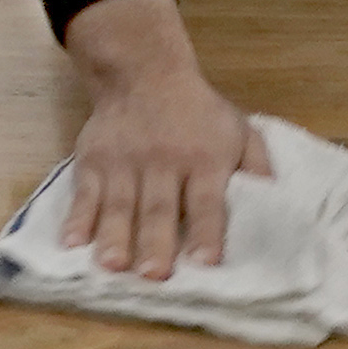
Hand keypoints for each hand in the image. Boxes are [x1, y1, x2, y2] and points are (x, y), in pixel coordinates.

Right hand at [56, 0, 272, 275]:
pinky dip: (77, 219)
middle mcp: (163, 161)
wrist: (144, 72)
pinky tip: (72, 244)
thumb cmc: (198, 113)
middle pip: (159, 207)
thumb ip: (256, 167)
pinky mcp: (93, 160)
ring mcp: (124, 162)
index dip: (207, 231)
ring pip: (119, 204)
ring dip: (114, 237)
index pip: (206, 199)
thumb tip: (275, 205)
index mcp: (203, 158)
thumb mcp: (238, 130)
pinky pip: (84, 193)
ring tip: (111, 267)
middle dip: (155, 242)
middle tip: (153, 276)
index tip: (205, 263)